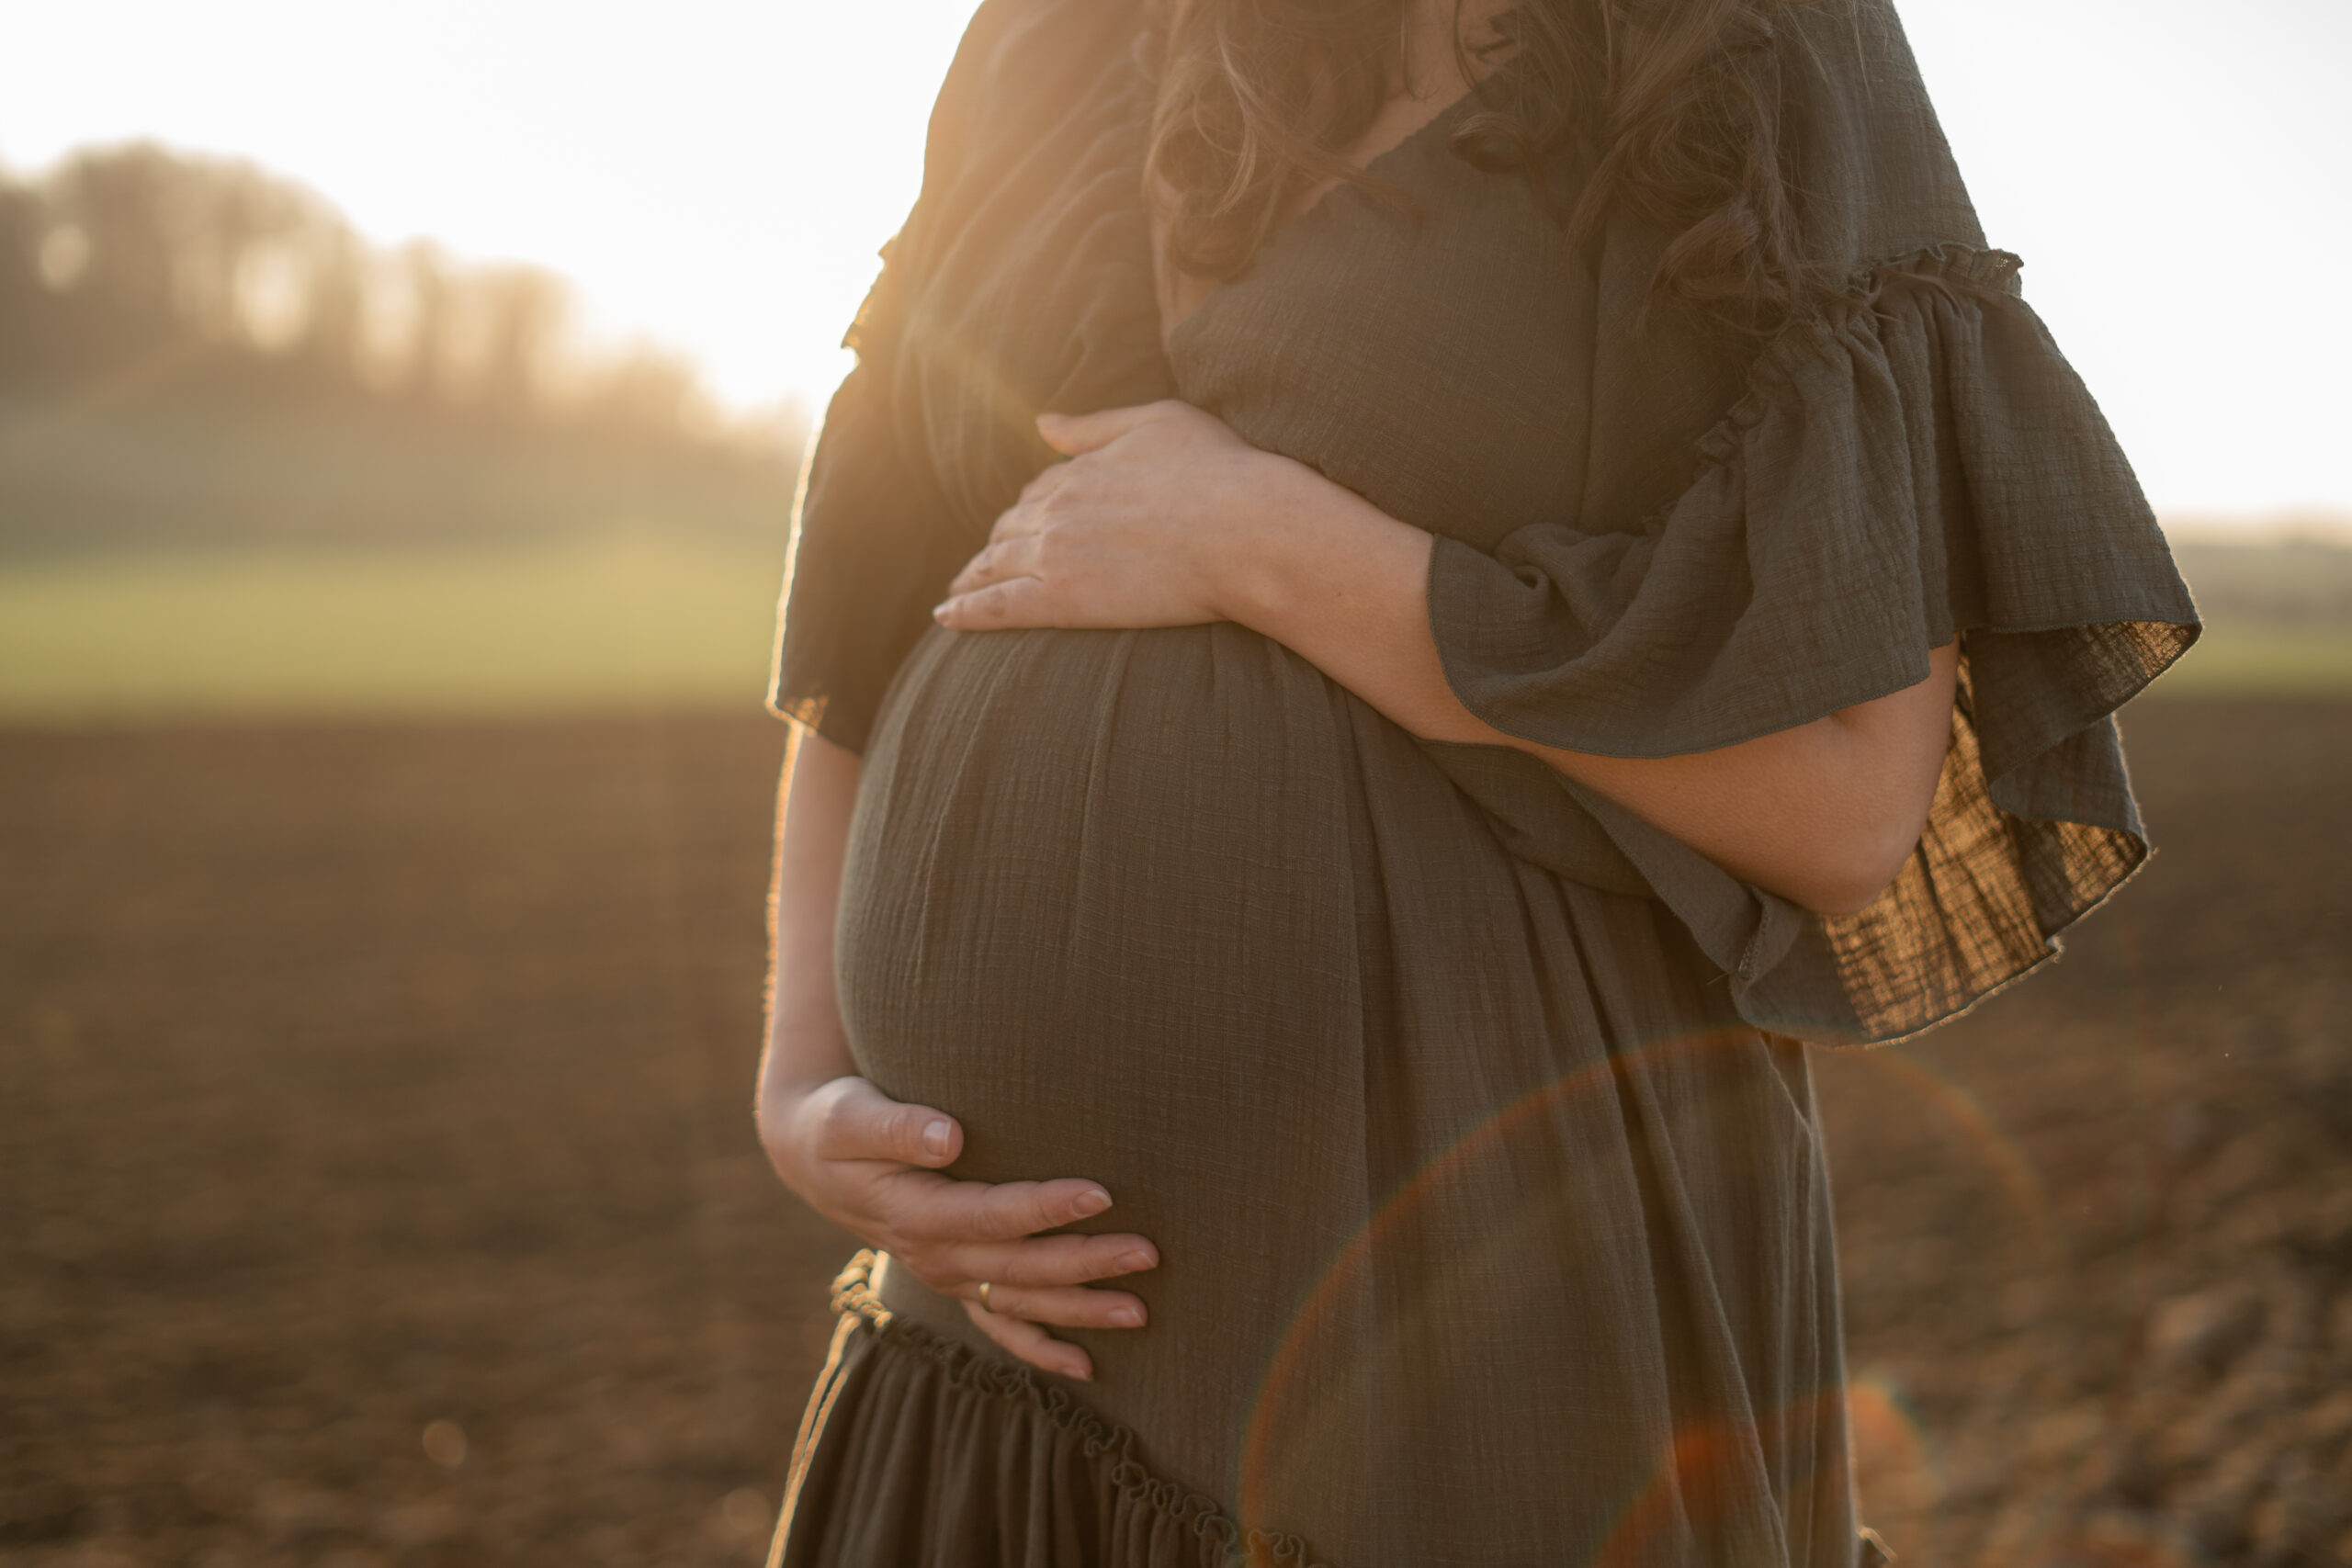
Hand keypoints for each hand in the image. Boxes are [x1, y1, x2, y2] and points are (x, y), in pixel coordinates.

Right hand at [757, 1074, 1156, 1379]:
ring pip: (1020, 1302)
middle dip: (1086, 1263)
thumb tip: (951, 1137)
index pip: (991, 1214)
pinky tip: (1087, 1367)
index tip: (1101, 1191)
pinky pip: (999, 1325)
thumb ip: (899, 1126)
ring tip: (1142, 1310)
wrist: (813, 1155)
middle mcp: (935, 1255)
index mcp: (915, 1213)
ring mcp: (946, 1274)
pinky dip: (1041, 1349)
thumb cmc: (838, 1123)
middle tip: (1147, 1252)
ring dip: (1081, 1310)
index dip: (1045, 1207)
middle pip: (1019, 1266)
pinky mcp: (954, 1279)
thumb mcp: (852, 1116)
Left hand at [934, 400, 1284, 631]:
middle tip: (980, 566)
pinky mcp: (1062, 599)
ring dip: (970, 579)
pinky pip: (997, 607)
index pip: (1038, 491)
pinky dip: (965, 611)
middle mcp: (1057, 508)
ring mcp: (1055, 554)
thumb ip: (1093, 427)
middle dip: (994, 545)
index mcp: (1079, 470)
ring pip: (995, 566)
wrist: (1246, 529)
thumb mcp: (1157, 422)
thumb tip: (1041, 423)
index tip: (1021, 525)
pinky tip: (946, 617)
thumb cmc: (1219, 470)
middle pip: (1010, 529)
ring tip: (955, 596)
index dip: (1028, 509)